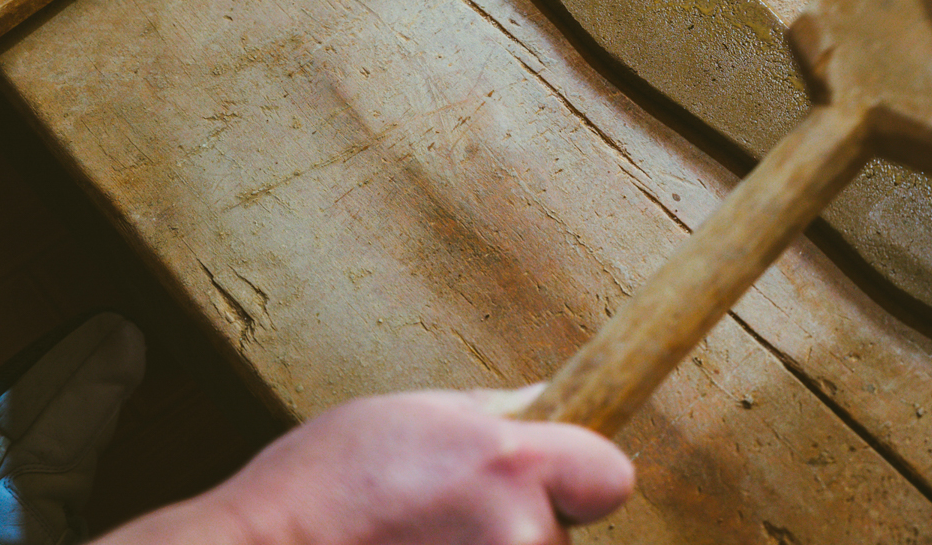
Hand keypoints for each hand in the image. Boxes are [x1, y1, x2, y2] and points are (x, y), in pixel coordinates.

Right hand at [93, 386, 634, 544]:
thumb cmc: (320, 486)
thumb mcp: (409, 414)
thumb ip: (492, 414)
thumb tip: (547, 401)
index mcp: (509, 465)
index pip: (611, 476)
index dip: (582, 474)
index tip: (553, 477)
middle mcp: (517, 533)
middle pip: (560, 533)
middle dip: (517, 523)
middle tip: (444, 516)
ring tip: (418, 541)